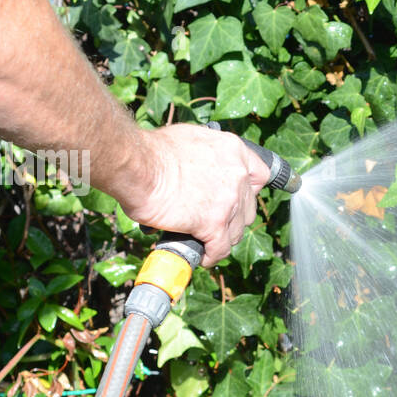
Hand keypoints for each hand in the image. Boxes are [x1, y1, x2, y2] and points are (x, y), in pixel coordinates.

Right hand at [121, 124, 269, 266]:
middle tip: (216, 222)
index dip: (249, 191)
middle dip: (234, 218)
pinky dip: (211, 255)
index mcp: (233, 150)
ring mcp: (229, 200)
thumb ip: (207, 156)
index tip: (240, 199)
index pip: (259, 175)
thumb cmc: (152, 151)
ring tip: (206, 240)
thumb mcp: (190, 140)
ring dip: (222, 238)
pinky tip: (203, 256)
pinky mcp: (214, 223)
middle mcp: (238, 175)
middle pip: (248, 207)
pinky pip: (220, 248)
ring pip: (236, 231)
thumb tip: (203, 169)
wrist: (137, 166)